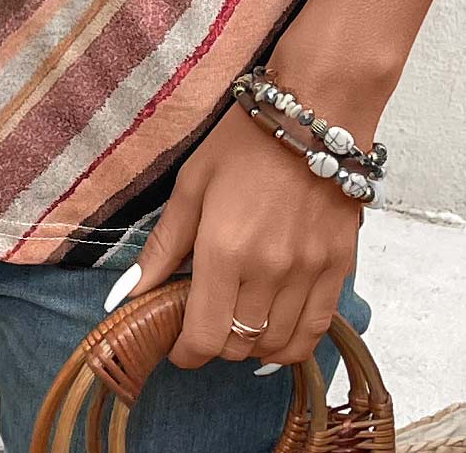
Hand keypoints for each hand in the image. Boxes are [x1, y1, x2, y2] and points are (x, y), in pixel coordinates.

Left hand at [111, 99, 362, 370]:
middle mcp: (269, 270)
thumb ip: (162, 246)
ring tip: (238, 323)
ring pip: (276, 345)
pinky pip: (316, 330)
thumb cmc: (244, 141)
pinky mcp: (338, 267)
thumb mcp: (191, 185)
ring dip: (252, 346)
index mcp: (224, 250)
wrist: (313, 113)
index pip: (204, 337)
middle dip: (215, 344)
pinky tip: (275, 331)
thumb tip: (127, 295)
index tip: (177, 345)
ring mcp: (308, 272)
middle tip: (205, 322)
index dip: (186, 353)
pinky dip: (292, 343)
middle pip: (239, 346)